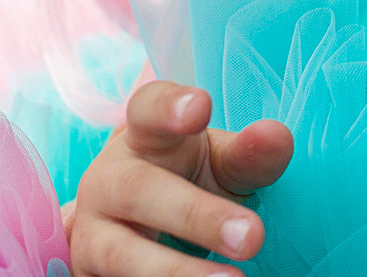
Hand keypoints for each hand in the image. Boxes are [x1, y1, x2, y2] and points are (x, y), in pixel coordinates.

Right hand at [67, 78, 293, 276]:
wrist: (123, 226)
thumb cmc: (184, 178)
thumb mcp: (217, 163)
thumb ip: (247, 154)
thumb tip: (277, 138)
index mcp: (142, 138)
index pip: (147, 110)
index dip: (169, 106)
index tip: (201, 106)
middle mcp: (109, 182)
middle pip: (139, 190)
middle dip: (195, 214)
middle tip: (252, 237)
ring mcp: (92, 233)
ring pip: (121, 252)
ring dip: (175, 271)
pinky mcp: (89, 274)